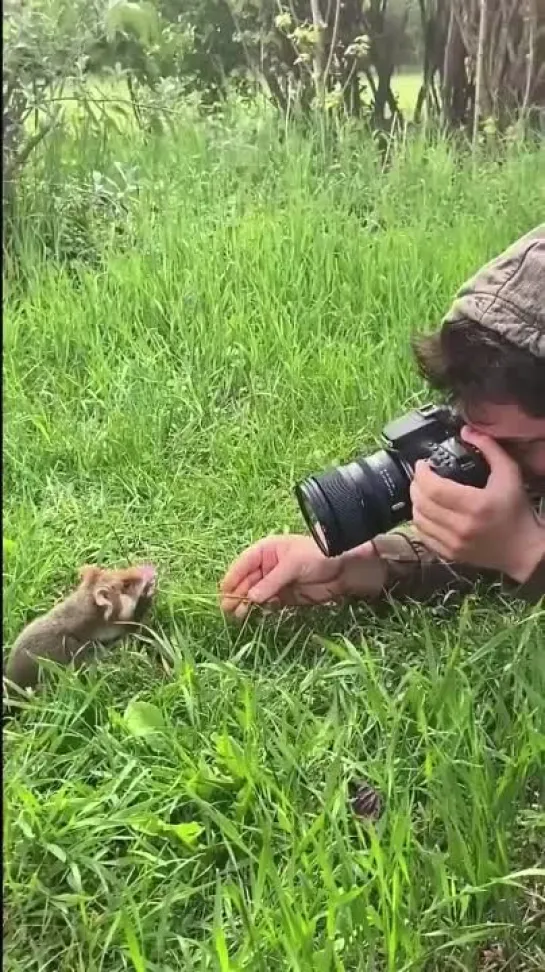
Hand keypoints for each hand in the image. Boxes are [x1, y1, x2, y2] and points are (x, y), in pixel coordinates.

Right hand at [219, 534, 386, 619]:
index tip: (223, 593)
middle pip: (246, 581)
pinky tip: (255, 615)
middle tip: (228, 610)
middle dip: (237, 594)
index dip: (232, 578)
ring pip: (254, 593)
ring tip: (239, 616)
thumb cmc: (317, 555)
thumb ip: (272, 581)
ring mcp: (274, 581)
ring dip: (246, 604)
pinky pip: (266, 602)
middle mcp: (266, 566)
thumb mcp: (292, 564)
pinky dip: (260, 608)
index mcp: (265, 551)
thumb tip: (252, 598)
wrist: (342, 569)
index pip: (243, 564)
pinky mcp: (283, 595)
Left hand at [410, 426, 544, 581]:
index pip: (434, 488)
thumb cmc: (517, 511)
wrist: (523, 549)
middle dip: (416, 485)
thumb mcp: (509, 473)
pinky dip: (419, 522)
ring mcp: (454, 543)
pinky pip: (423, 536)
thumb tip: (467, 431)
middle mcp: (461, 526)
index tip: (422, 464)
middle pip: (422, 503)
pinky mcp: (450, 554)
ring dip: (415, 503)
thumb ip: (489, 448)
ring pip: (419, 520)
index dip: (422, 473)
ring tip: (421, 492)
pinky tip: (426, 512)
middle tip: (421, 475)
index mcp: (475, 505)